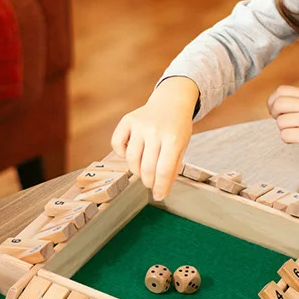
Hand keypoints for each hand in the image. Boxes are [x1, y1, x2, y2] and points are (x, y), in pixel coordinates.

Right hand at [111, 77, 199, 199]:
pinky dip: (121, 154)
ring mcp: (140, 124)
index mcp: (173, 138)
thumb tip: (161, 191)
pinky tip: (131, 154)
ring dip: (136, 171)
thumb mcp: (182, 146)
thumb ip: (173, 167)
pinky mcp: (127, 120)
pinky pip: (116, 144)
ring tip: (143, 169)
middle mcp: (155, 130)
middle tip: (151, 183)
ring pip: (130, 158)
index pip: (163, 170)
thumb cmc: (177, 127)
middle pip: (146, 168)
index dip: (160, 187)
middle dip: (148, 182)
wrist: (171, 101)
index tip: (159, 196)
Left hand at [267, 85, 298, 162]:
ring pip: (280, 122)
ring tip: (296, 131)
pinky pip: (285, 135)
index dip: (272, 101)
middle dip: (275, 115)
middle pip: (277, 104)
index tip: (275, 110)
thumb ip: (296, 101)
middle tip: (283, 121)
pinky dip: (288, 139)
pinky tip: (298, 138)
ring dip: (284, 129)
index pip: (280, 91)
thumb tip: (272, 103)